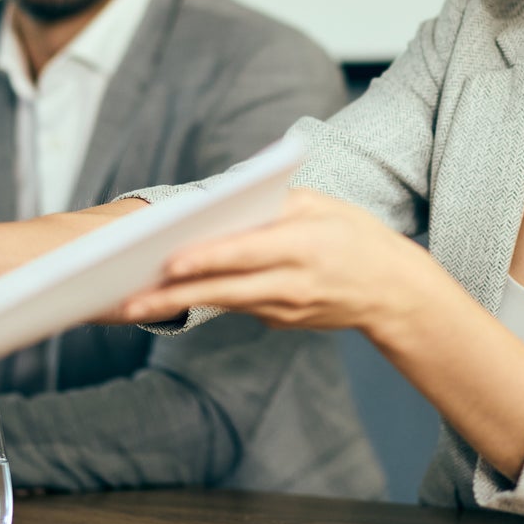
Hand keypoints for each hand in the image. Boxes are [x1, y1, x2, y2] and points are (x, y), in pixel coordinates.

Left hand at [120, 189, 433, 336]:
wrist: (394, 292)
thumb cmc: (358, 237)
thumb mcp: (324, 206)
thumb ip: (277, 203)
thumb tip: (228, 202)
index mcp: (302, 246)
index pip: (245, 252)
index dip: (206, 258)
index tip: (169, 261)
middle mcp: (292, 283)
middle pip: (224, 290)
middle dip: (174, 295)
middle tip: (129, 299)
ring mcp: (287, 309)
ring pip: (224, 304)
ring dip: (180, 304)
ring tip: (135, 302)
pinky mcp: (283, 322)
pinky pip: (240, 307)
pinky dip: (208, 301)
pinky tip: (172, 297)